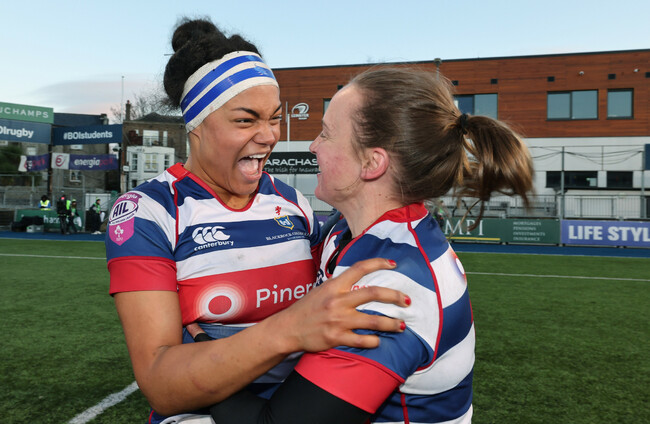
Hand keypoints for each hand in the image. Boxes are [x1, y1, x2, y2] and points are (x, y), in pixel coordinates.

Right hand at [270, 258, 409, 352]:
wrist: (288, 328)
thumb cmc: (306, 308)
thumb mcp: (322, 290)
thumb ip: (340, 286)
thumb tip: (359, 281)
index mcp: (335, 285)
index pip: (360, 268)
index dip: (379, 263)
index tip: (393, 264)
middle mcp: (338, 300)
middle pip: (374, 293)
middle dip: (395, 296)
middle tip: (407, 301)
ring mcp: (338, 319)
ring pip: (373, 320)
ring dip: (391, 323)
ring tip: (401, 325)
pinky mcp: (336, 337)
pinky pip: (362, 340)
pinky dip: (373, 341)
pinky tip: (377, 341)